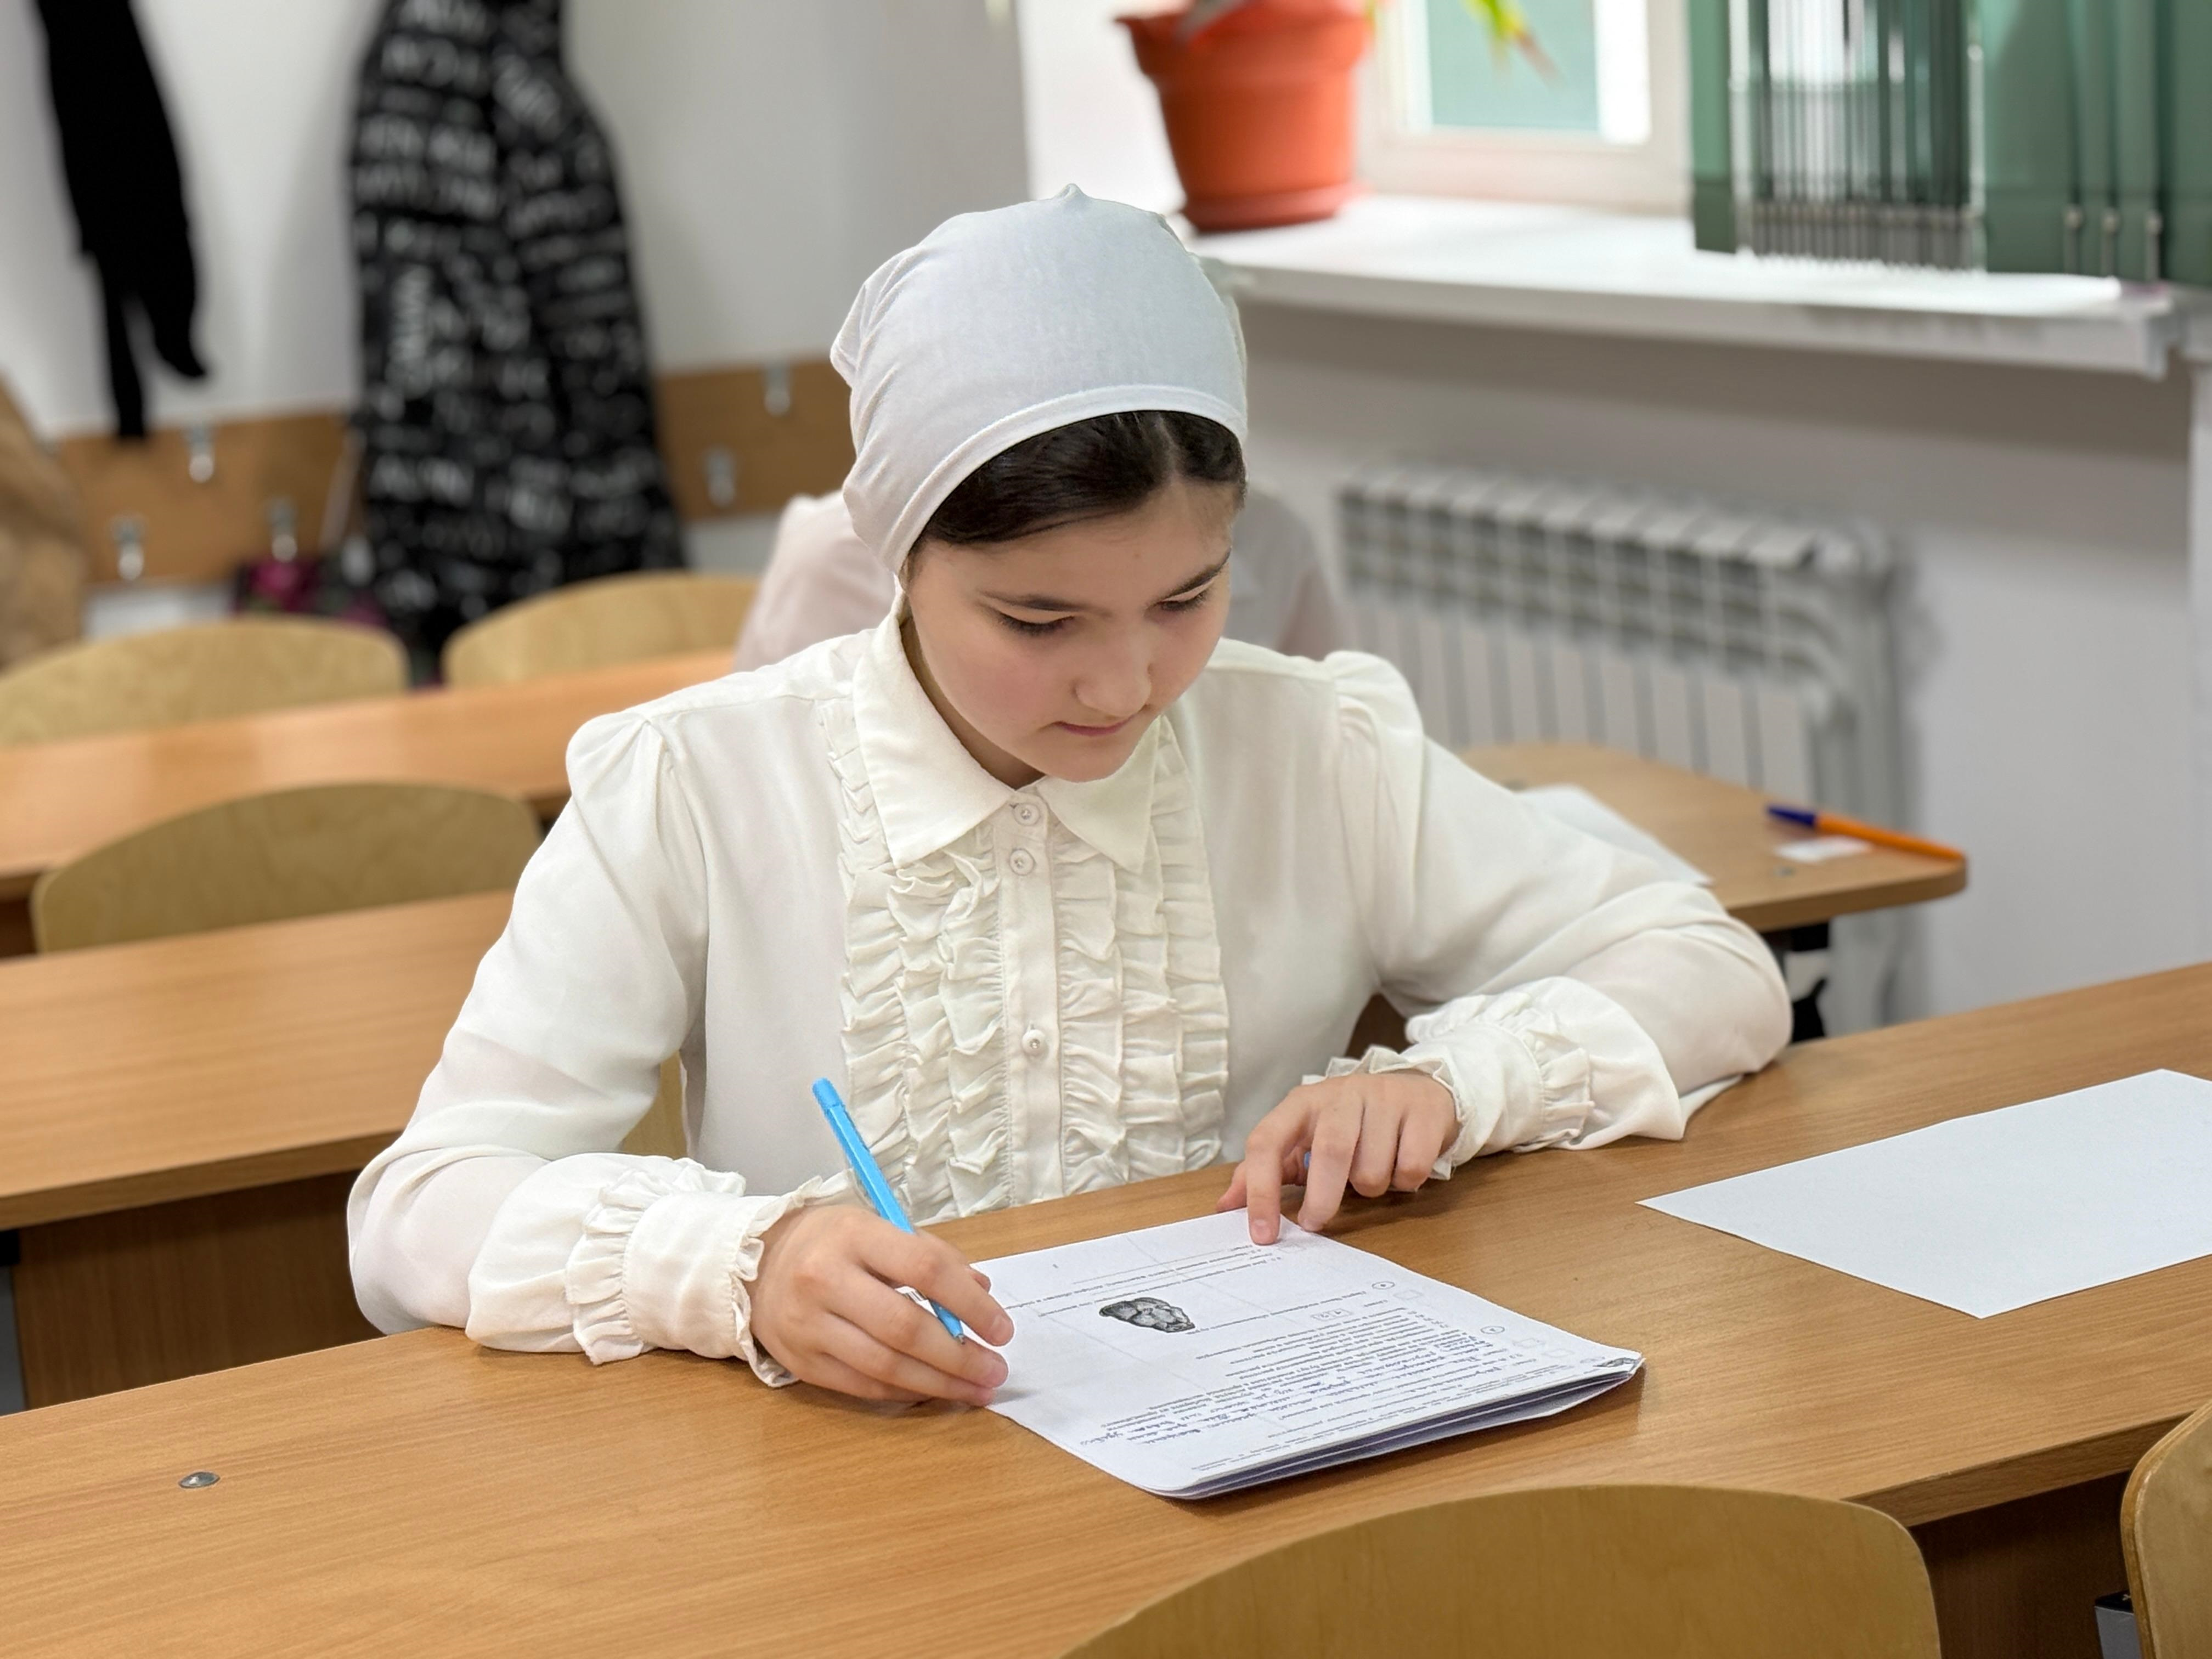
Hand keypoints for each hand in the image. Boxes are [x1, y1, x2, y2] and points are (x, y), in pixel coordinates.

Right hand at [749, 1205, 1013, 1406]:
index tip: (1002, 1328)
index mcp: (854, 1236)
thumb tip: (981, 1293)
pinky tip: (934, 1391)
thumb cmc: (833, 1243)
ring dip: (940, 1384)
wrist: (756, 1265)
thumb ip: (932, 1256)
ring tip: (977, 1389)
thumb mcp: (879, 1228)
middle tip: (996, 1370)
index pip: (924, 1270)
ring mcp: (809, 1326)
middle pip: (905, 1328)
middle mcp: (826, 1280)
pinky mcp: (802, 1362)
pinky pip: (864, 1387)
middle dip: (959, 1356)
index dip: (970, 1304)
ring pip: (885, 1367)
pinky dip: (906, 1392)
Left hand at [1218, 1070, 1458, 1242]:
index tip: (1263, 1234)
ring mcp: (1383, 1098)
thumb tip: (1225, 1206)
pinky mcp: (1421, 1111)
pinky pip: (1411, 1168)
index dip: (1260, 1190)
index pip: (1267, 1142)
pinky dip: (1405, 1182)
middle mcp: (1340, 1094)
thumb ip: (1261, 1170)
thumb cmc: (1349, 1125)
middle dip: (1322, 1200)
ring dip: (1371, 1189)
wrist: (1415, 1091)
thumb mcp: (1301, 1139)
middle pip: (1328, 1154)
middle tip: (1317, 1223)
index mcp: (1301, 1103)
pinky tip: (1401, 1164)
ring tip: (1371, 1174)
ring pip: (1372, 1170)